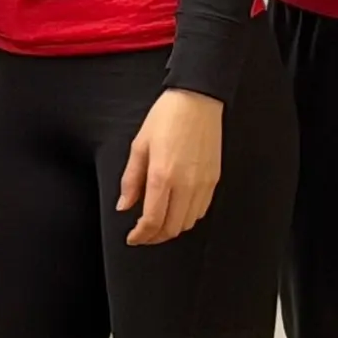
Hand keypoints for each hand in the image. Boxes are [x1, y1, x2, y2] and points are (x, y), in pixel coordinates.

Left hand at [118, 88, 223, 244]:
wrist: (197, 100)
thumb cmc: (166, 117)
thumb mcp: (139, 145)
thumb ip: (131, 180)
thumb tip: (124, 206)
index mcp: (162, 175)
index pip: (152, 220)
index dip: (141, 235)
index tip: (133, 238)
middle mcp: (185, 184)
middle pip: (172, 228)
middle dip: (155, 237)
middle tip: (142, 235)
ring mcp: (202, 184)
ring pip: (188, 223)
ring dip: (171, 229)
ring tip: (157, 224)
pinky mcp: (214, 180)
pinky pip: (201, 210)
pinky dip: (187, 218)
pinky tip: (176, 210)